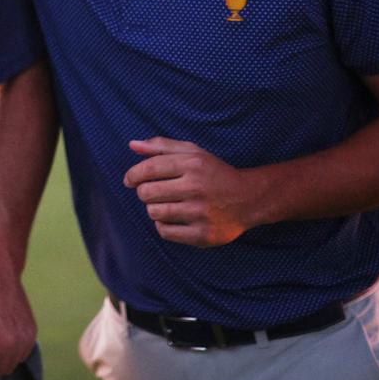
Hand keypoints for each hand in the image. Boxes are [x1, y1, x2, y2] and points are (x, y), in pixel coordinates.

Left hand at [123, 137, 257, 246]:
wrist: (249, 199)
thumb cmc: (214, 173)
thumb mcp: (193, 152)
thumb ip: (162, 146)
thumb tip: (132, 145)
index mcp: (193, 164)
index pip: (150, 169)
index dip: (133, 175)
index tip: (129, 180)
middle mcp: (196, 187)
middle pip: (147, 192)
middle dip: (144, 192)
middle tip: (152, 192)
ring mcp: (200, 212)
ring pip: (154, 213)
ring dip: (154, 209)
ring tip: (165, 204)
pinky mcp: (202, 234)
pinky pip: (165, 232)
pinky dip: (163, 226)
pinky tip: (173, 219)